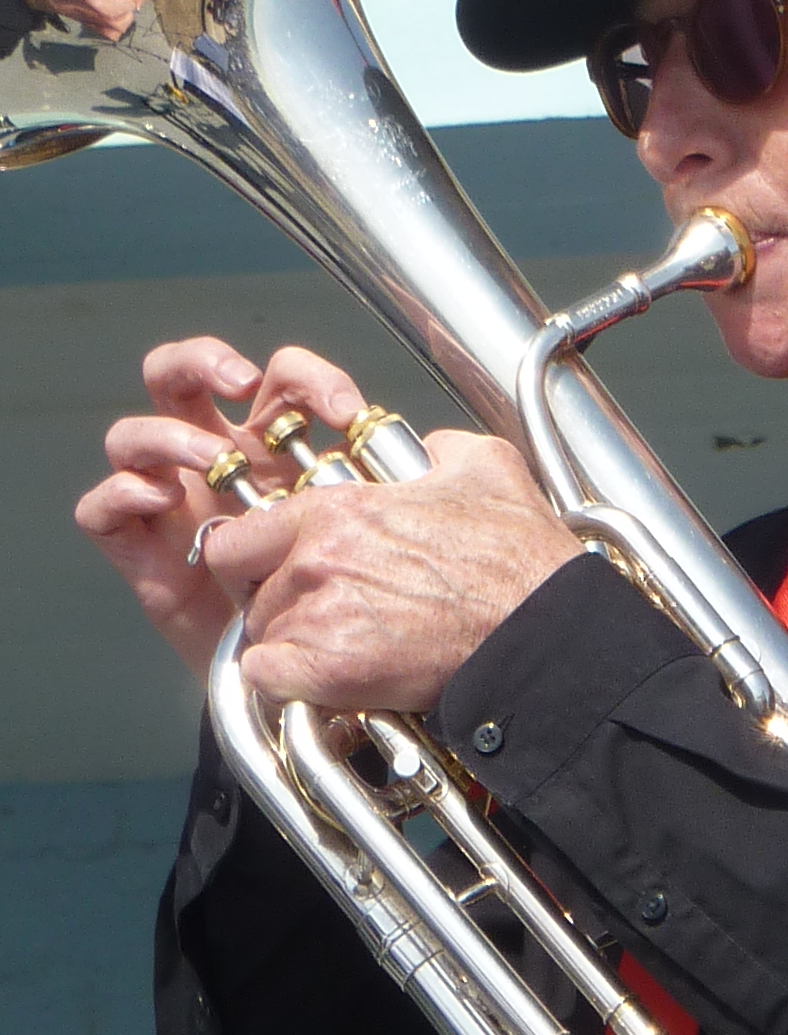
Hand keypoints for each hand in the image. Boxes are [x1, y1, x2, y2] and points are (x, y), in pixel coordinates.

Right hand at [76, 338, 367, 678]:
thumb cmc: (333, 592)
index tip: (346, 411)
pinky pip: (102, 508)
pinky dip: (125, 492)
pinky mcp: (138, 549)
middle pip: (181, 375)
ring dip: (169, 435)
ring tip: (211, 459)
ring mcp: (169, 500)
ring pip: (133, 436)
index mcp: (268, 442)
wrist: (298, 673)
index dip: (306, 378)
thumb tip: (438, 451)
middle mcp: (211, 459)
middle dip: (205, 361)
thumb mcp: (368, 531)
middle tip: (243, 385)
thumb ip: (391, 487)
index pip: (274, 379)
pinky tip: (164, 500)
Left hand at [202, 430, 581, 711]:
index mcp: (336, 511)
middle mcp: (314, 562)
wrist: (544, 631)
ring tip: (345, 650)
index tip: (274, 573)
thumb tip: (432, 450)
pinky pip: (269, 681)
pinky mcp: (331, 672)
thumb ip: (442, 449)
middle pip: (251, 594)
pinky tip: (332, 682)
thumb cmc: (520, 559)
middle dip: (280, 606)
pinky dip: (291, 686)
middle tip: (325, 617)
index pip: (238, 538)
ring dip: (294, 647)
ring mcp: (318, 618)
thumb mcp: (488, 469)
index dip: (254, 559)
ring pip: (264, 639)